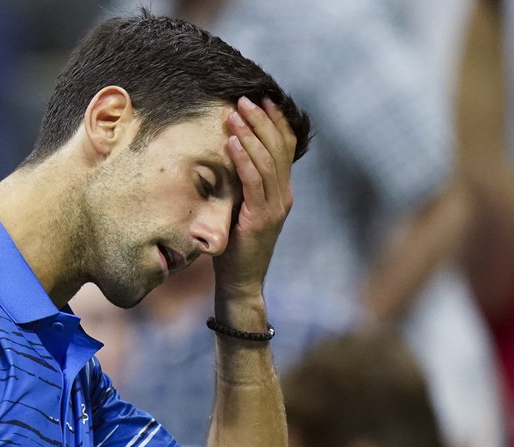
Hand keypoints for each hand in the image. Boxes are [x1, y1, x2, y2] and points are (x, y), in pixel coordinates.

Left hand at [212, 96, 297, 304]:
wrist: (240, 281)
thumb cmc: (235, 246)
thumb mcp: (240, 209)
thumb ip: (243, 186)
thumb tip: (228, 155)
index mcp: (282, 191)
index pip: (285, 148)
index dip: (276, 122)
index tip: (263, 99)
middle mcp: (284, 195)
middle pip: (278, 148)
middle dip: (261, 120)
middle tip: (245, 99)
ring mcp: (275, 206)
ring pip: (266, 161)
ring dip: (249, 134)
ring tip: (234, 114)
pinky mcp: (261, 218)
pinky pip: (253, 182)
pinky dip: (242, 160)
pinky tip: (230, 143)